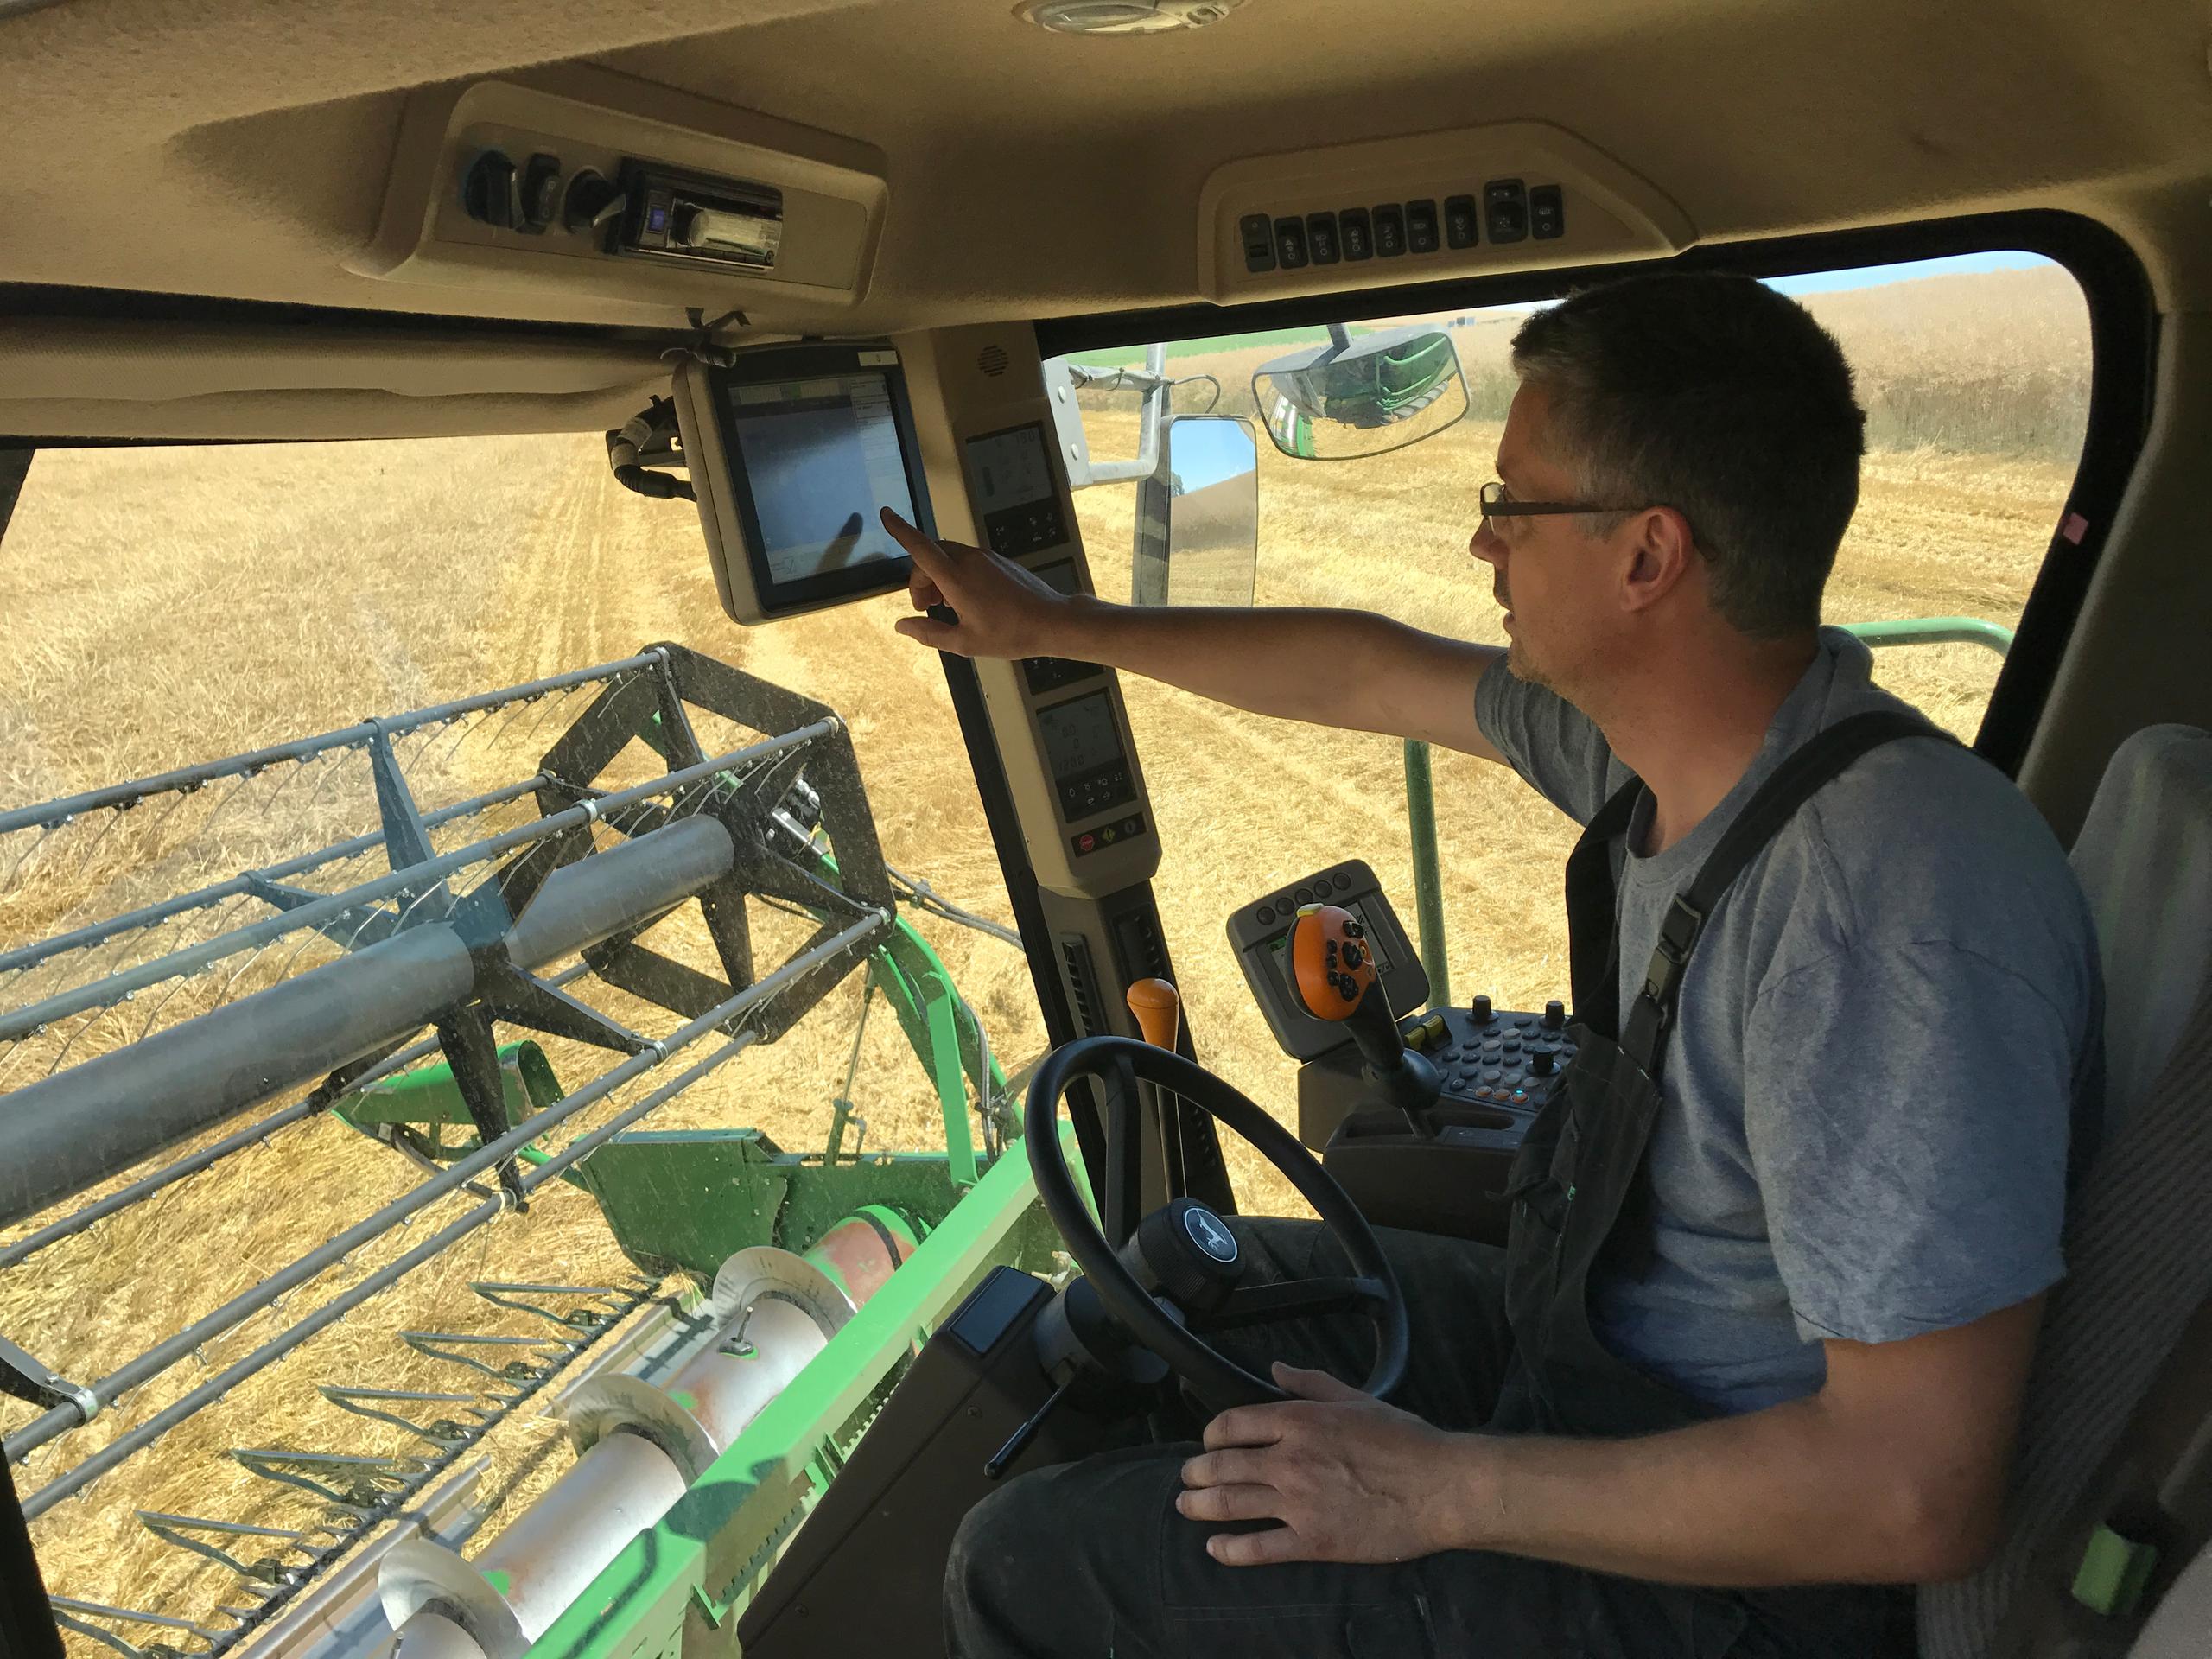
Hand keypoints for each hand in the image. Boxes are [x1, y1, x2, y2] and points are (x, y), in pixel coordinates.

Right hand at [879, 508, 1077, 659]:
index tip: (886, 515)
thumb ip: (929, 632)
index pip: (921, 547)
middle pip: (931, 555)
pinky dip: (956, 574)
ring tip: (945, 605)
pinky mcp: (998, 561)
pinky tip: (966, 600)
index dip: (900, 530)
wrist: (1051, 621)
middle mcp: (970, 561)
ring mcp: (986, 558)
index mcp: (957, 579)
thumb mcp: (964, 642)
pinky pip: (967, 559)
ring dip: (938, 576)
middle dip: (920, 577)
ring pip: (949, 556)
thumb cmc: (1011, 634)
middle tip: (926, 607)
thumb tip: (902, 626)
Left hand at [1176, 1362, 1483, 1566]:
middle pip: (1222, 1466)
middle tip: (1188, 1477)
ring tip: (1186, 1506)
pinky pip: (1259, 1549)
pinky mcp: (1313, 1541)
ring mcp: (1298, 1504)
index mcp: (1298, 1421)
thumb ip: (1310, 1383)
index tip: (1209, 1443)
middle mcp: (1289, 1460)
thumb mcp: (1356, 1398)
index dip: (1211, 1435)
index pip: (1232, 1424)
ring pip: (1231, 1504)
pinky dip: (1230, 1550)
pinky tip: (1216, 1549)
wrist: (1439, 1487)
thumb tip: (1274, 1369)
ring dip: (1200, 1506)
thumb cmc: (1404, 1440)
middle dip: (1196, 1472)